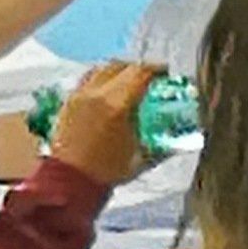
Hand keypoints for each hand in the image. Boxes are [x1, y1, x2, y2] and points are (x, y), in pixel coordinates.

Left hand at [46, 60, 162, 188]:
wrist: (68, 182)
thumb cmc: (107, 172)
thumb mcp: (140, 157)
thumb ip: (162, 144)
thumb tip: (179, 136)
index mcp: (118, 105)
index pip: (140, 73)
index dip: (156, 69)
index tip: (165, 73)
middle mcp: (97, 93)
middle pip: (121, 66)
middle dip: (139, 68)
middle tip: (150, 77)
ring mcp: (79, 95)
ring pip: (102, 69)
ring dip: (119, 69)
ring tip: (129, 80)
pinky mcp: (68, 101)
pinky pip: (87, 79)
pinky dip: (101, 77)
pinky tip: (107, 89)